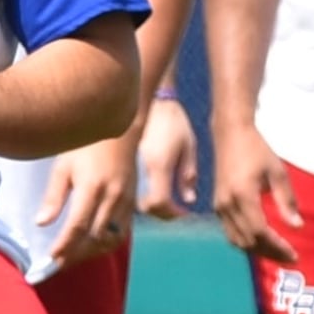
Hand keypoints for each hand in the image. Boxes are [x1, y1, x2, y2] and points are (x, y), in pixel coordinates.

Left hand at [36, 135, 129, 267]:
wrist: (120, 131)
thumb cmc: (86, 146)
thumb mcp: (63, 166)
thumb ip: (54, 196)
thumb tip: (41, 223)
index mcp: (92, 188)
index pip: (78, 226)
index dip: (64, 246)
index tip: (50, 259)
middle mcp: (112, 198)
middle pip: (95, 238)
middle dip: (76, 255)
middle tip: (57, 265)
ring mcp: (126, 203)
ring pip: (111, 239)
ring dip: (92, 253)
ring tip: (73, 258)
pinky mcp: (133, 204)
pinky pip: (121, 232)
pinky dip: (106, 244)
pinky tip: (91, 246)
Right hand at [137, 94, 198, 218]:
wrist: (152, 100)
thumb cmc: (174, 121)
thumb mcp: (188, 147)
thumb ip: (187, 175)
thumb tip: (189, 200)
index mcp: (158, 165)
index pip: (160, 202)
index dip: (173, 213)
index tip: (184, 211)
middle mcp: (140, 169)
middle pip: (145, 206)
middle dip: (161, 212)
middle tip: (175, 208)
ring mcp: (130, 166)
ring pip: (134, 199)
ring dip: (150, 204)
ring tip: (165, 198)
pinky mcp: (124, 162)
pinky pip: (130, 187)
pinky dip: (141, 194)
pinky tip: (152, 187)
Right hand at [212, 120, 299, 263]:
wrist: (230, 134)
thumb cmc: (257, 150)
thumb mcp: (277, 173)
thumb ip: (286, 201)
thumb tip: (296, 226)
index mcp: (243, 195)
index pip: (260, 231)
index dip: (277, 247)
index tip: (294, 255)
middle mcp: (227, 205)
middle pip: (248, 241)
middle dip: (270, 253)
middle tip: (290, 259)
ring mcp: (219, 207)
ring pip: (237, 240)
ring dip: (257, 251)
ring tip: (277, 254)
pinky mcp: (217, 206)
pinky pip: (230, 232)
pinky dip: (246, 242)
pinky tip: (261, 242)